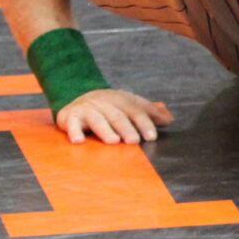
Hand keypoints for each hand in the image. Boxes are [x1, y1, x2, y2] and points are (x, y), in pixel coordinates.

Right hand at [56, 88, 172, 144]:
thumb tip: (170, 119)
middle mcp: (104, 103)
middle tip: (134, 141)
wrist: (78, 97)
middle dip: (126, 128)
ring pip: (97, 119)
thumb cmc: (110, 106)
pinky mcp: (69, 117)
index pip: (135, 111)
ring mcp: (86, 109)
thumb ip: (149, 112)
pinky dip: (74, 132)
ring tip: (113, 141)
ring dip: (105, 130)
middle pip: (117, 116)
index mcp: (121, 99)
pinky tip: (79, 141)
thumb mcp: (130, 104)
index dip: (144, 123)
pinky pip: (71, 125)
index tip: (152, 136)